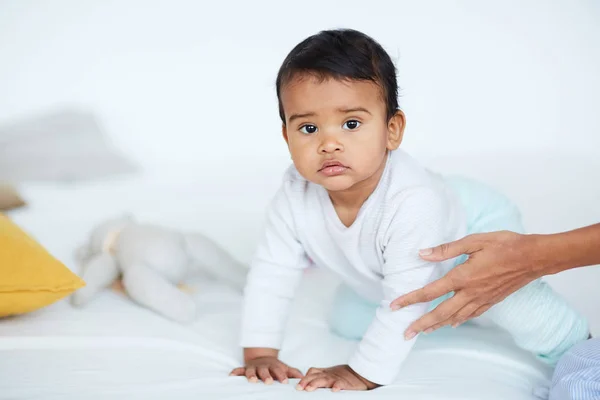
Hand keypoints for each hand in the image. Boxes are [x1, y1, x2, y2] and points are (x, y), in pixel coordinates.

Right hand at [230, 356, 302, 383]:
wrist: (262, 357)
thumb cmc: (274, 366)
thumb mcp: (284, 367)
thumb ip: (293, 372)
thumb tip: (303, 377)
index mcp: (273, 366)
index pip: (278, 370)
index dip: (282, 375)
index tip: (285, 382)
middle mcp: (263, 366)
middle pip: (265, 370)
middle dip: (266, 376)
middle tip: (269, 381)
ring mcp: (253, 367)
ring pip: (252, 370)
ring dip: (251, 375)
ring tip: (252, 381)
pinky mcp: (245, 369)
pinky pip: (239, 370)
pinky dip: (235, 372)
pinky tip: (231, 376)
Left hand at [296, 365, 378, 391]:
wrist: (361, 373)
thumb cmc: (345, 376)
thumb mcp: (330, 374)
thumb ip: (320, 376)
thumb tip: (306, 383)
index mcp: (325, 373)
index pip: (312, 372)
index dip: (304, 377)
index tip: (297, 384)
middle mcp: (329, 375)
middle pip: (315, 376)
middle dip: (306, 381)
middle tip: (299, 388)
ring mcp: (336, 378)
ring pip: (324, 380)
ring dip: (316, 384)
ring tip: (309, 389)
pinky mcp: (345, 383)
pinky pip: (340, 384)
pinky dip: (337, 386)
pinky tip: (334, 390)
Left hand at [390, 231, 543, 337]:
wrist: (534, 257)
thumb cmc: (505, 245)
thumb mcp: (474, 241)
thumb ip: (447, 249)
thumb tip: (423, 253)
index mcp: (463, 276)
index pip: (431, 291)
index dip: (411, 299)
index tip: (395, 306)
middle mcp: (471, 292)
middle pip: (440, 313)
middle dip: (421, 323)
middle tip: (405, 332)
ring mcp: (482, 299)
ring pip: (455, 317)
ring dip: (437, 325)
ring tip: (423, 331)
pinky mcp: (492, 301)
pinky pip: (471, 315)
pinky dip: (458, 321)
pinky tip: (453, 324)